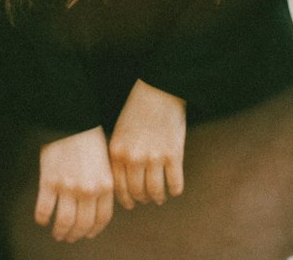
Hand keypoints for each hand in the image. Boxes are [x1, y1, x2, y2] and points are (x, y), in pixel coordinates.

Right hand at [35, 126, 114, 242]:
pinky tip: (42, 219)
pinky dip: (42, 219)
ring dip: (60, 232)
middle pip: (82, 225)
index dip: (93, 230)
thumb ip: (103, 183)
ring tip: (57, 232)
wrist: (71, 118)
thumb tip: (97, 206)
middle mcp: (88, 190)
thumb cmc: (88, 136)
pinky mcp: (49, 182)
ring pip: (64, 223)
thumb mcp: (105, 160)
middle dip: (75, 235)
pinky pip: (44, 210)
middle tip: (69, 237)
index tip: (87, 234)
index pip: (101, 218)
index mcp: (105, 184)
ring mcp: (68, 187)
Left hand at [109, 79, 185, 208]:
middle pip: (138, 193)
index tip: (133, 203)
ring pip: (155, 192)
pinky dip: (175, 189)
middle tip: (149, 198)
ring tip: (161, 196)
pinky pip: (175, 184)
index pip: (119, 188)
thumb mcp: (120, 132)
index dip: (127, 199)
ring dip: (158, 197)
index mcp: (117, 152)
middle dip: (144, 199)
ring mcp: (154, 157)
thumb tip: (124, 184)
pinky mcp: (173, 154)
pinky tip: (175, 188)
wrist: (159, 89)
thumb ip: (120, 156)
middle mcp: (133, 158)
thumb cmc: (138, 110)